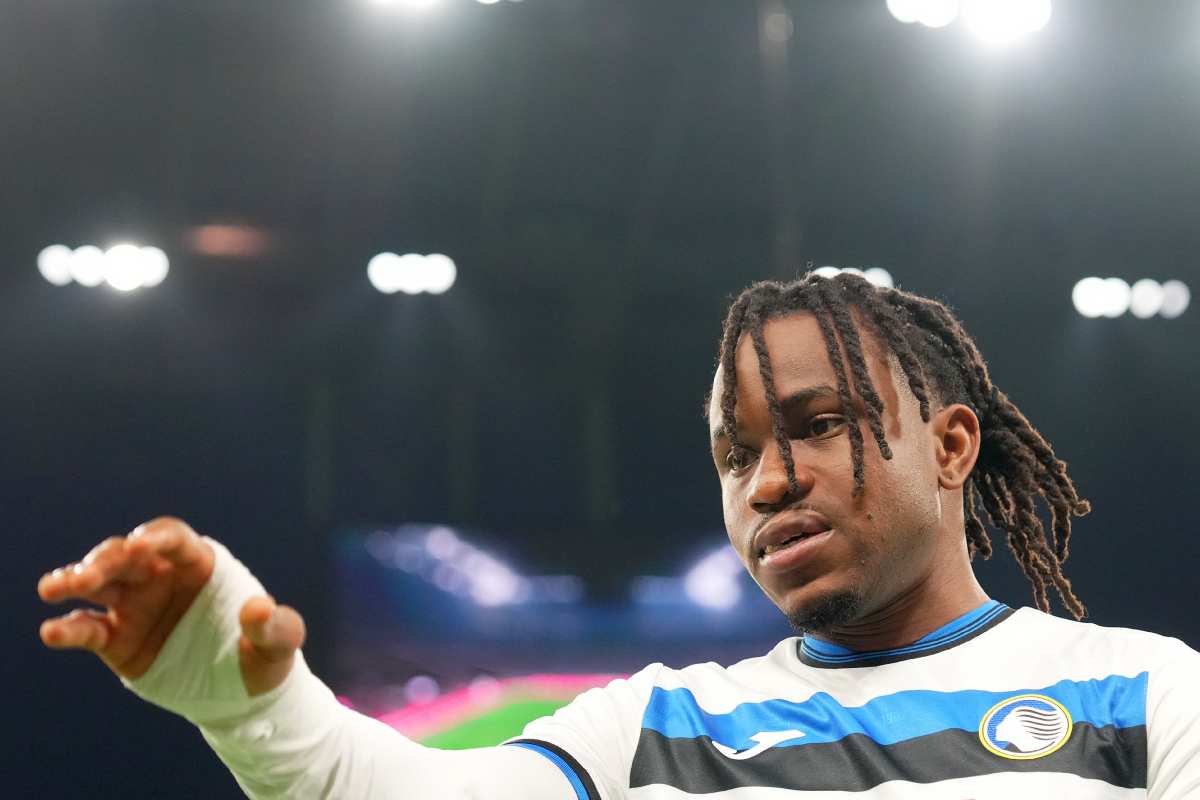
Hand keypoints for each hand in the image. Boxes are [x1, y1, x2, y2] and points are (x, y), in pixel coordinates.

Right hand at [38, 517, 305, 695]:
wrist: (241, 696)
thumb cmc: (263, 657)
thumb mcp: (279, 644)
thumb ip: (276, 626)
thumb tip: (259, 609)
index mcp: (199, 564)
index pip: (173, 539)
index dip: (155, 537)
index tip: (140, 544)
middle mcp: (161, 577)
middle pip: (127, 556)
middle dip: (105, 560)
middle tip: (85, 576)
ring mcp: (136, 606)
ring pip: (100, 584)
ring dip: (75, 580)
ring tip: (54, 588)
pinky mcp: (117, 640)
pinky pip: (87, 630)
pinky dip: (69, 629)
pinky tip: (52, 631)